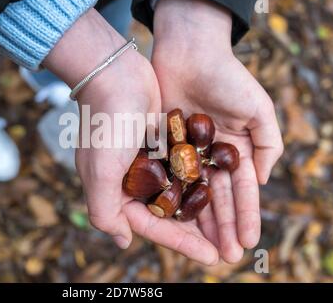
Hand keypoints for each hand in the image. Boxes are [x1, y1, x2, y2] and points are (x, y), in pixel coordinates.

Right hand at [44, 8, 218, 264]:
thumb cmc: (106, 123)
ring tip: (233, 230)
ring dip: (207, 213)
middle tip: (229, 252)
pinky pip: (188, 171)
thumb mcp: (100, 171)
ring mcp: (151, 165)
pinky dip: (205, 183)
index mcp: (116, 193)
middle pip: (171, 216)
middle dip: (199, 235)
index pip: (152, 226)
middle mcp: (133, 183)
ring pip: (183, 196)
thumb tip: (124, 241)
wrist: (115, 74)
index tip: (210, 257)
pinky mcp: (165, 146)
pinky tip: (226, 193)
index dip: (180, 244)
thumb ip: (104, 211)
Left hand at [152, 0, 283, 262]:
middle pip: (216, 198)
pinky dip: (170, 199)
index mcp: (235, 149)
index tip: (248, 242)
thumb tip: (261, 180)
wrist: (188, 52)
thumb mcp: (258, 108)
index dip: (245, 216)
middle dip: (222, 227)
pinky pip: (166, 177)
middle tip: (225, 256)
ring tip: (202, 248)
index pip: (241, 191)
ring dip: (198, 222)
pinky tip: (173, 221)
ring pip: (191, 194)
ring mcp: (185, 153)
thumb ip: (268, 144)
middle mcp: (210, 156)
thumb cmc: (226, 77)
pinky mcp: (162, 146)